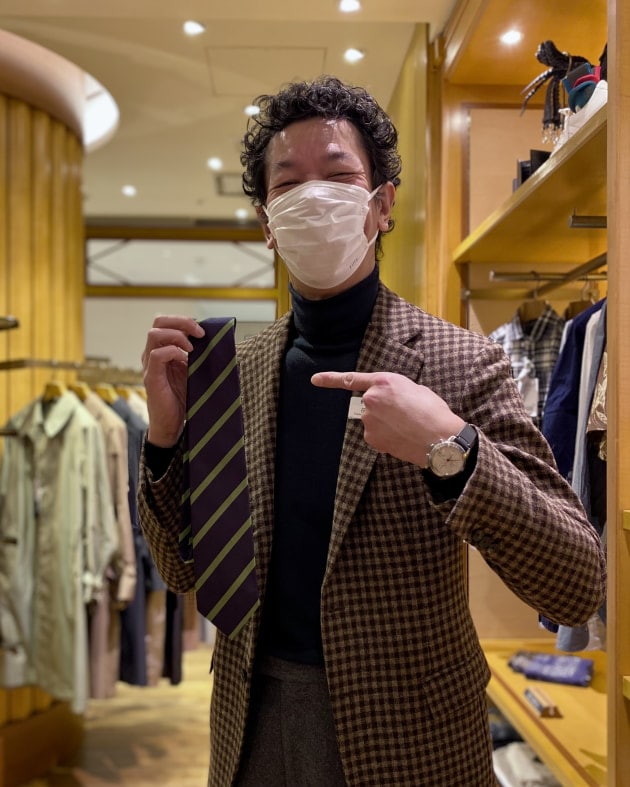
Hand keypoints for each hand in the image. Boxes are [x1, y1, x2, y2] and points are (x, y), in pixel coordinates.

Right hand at [141, 315, 204, 446]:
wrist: (173, 424)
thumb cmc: (183, 398)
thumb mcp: (194, 371)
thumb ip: (198, 355)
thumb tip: (215, 339)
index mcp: (163, 349)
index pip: (166, 322)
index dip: (183, 320)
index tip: (203, 331)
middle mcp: (153, 354)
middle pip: (158, 322)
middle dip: (181, 322)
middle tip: (199, 333)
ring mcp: (150, 365)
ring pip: (154, 334)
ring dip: (177, 336)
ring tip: (191, 348)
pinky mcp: (151, 377)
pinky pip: (156, 355)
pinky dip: (172, 352)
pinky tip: (185, 360)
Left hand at [311, 370, 464, 465]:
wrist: (439, 439)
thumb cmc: (433, 412)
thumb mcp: (415, 389)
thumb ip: (395, 391)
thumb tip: (391, 401)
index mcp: (383, 382)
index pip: (350, 379)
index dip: (330, 379)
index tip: (315, 380)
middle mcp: (371, 399)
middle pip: (370, 404)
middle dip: (383, 409)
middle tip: (406, 414)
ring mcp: (369, 421)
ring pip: (374, 421)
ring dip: (386, 424)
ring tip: (408, 426)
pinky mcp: (372, 438)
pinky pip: (376, 435)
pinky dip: (387, 436)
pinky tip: (403, 437)